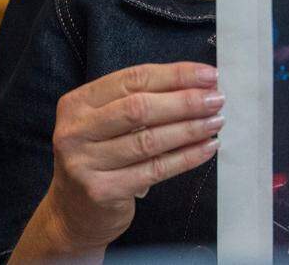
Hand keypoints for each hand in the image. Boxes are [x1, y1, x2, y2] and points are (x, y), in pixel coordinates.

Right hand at [38, 62, 223, 252]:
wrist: (72, 213)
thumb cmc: (100, 157)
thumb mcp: (108, 122)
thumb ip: (143, 100)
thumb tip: (199, 85)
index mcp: (78, 103)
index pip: (134, 79)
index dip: (176, 75)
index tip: (209, 76)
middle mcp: (75, 131)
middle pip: (140, 108)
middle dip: (185, 101)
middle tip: (217, 99)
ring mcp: (84, 163)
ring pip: (149, 140)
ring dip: (190, 129)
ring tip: (216, 121)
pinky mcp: (101, 191)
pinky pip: (154, 169)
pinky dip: (186, 157)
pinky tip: (207, 148)